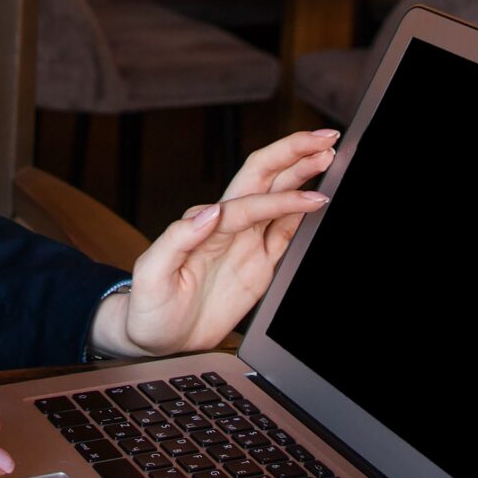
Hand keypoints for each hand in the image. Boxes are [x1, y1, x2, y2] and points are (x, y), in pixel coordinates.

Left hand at [89, 130, 338, 359]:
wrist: (156, 338)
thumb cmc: (148, 306)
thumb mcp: (152, 272)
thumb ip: (178, 239)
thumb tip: (210, 211)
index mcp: (205, 225)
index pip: (250, 203)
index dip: (282, 197)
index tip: (311, 197)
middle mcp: (227, 227)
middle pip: (265, 179)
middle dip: (295, 155)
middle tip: (325, 139)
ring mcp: (245, 244)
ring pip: (279, 200)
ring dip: (303, 176)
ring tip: (329, 155)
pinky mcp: (257, 265)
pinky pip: (284, 234)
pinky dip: (302, 215)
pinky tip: (318, 199)